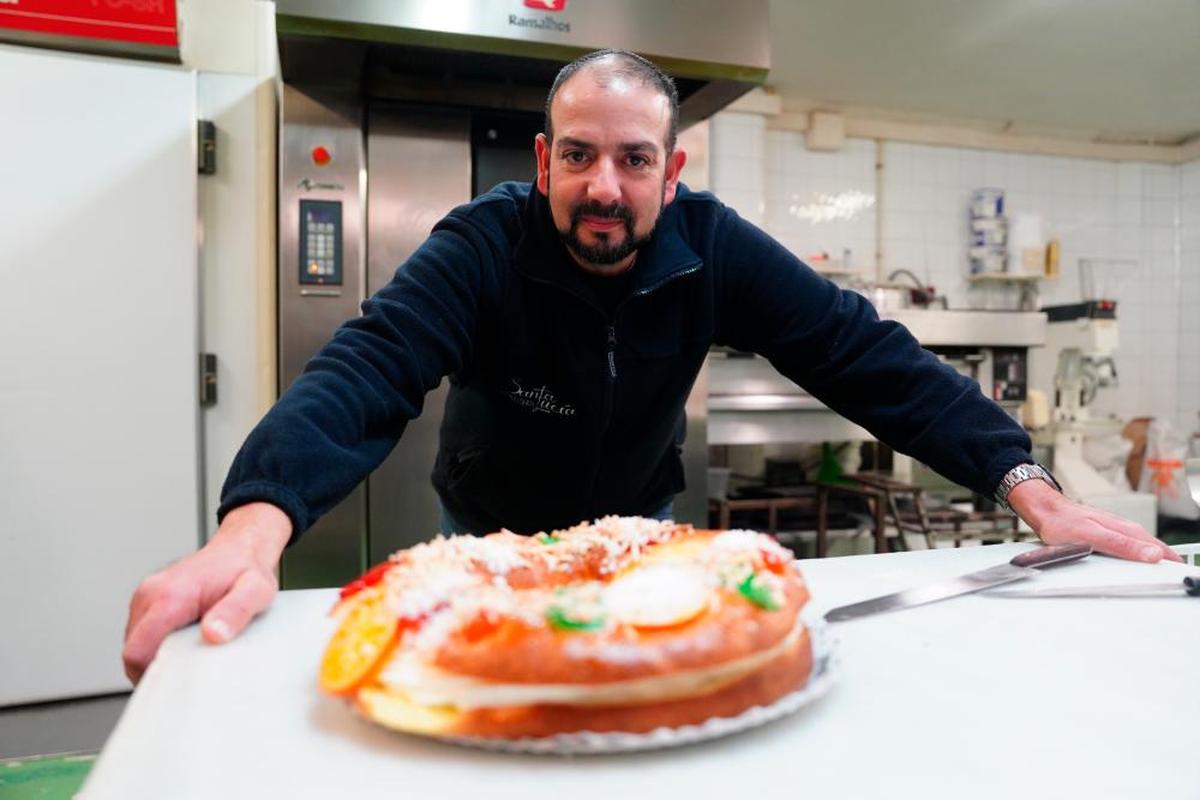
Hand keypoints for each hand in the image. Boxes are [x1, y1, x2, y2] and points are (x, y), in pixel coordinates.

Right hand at [122, 502, 291, 683]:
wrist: (240, 548)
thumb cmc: (246, 569)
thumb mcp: (256, 591)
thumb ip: (236, 612)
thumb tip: (213, 635)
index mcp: (171, 595)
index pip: (137, 652)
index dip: (153, 675)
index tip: (179, 682)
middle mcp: (151, 593)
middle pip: (133, 651)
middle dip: (157, 668)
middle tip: (190, 669)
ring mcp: (146, 596)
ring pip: (136, 644)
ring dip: (158, 655)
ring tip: (191, 650)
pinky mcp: (148, 600)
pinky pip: (142, 634)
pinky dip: (158, 644)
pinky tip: (185, 640)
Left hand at [1007, 479, 1180, 562]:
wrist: (1044, 510)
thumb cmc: (1062, 521)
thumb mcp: (1092, 536)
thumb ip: (1121, 545)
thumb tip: (1152, 554)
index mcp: (1127, 530)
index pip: (1160, 550)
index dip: (1172, 563)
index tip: (1181, 576)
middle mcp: (1125, 529)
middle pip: (1155, 550)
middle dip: (1167, 564)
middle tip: (1177, 579)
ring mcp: (1117, 531)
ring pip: (1143, 549)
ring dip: (1154, 561)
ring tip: (1164, 575)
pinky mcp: (1107, 535)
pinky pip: (1130, 548)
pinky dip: (1138, 557)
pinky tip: (1138, 564)